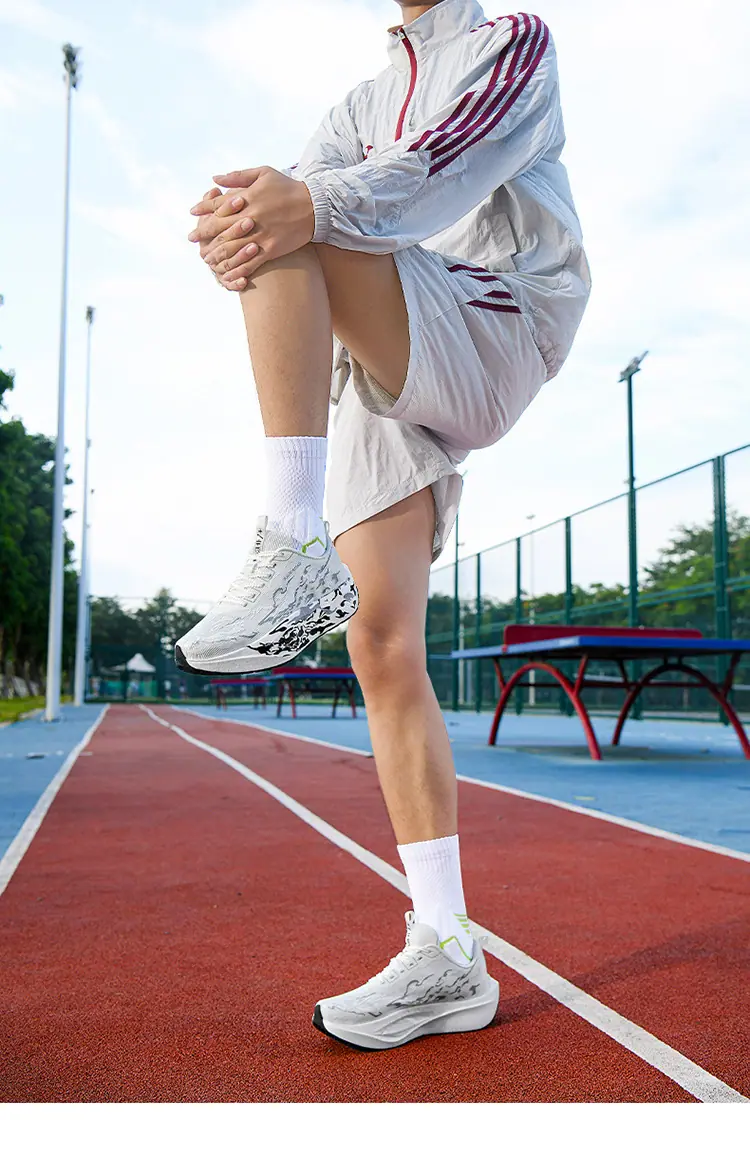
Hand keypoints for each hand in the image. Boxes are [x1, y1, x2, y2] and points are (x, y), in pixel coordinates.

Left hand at [188, 167, 314, 289]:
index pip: (217, 204)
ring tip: (206, 259)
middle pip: (219, 228)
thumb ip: (238, 176)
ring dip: (216, 255)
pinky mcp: (270, 249)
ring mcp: (259, 235)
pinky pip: (249, 262)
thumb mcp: (264, 173)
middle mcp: (250, 217)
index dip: (203, 208)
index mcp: (246, 197)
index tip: (192, 213)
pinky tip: (228, 274)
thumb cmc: (288, 187)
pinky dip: (237, 269)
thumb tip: (215, 179)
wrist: (316, 206)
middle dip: (203, 234)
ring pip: (231, 248)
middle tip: (191, 239)